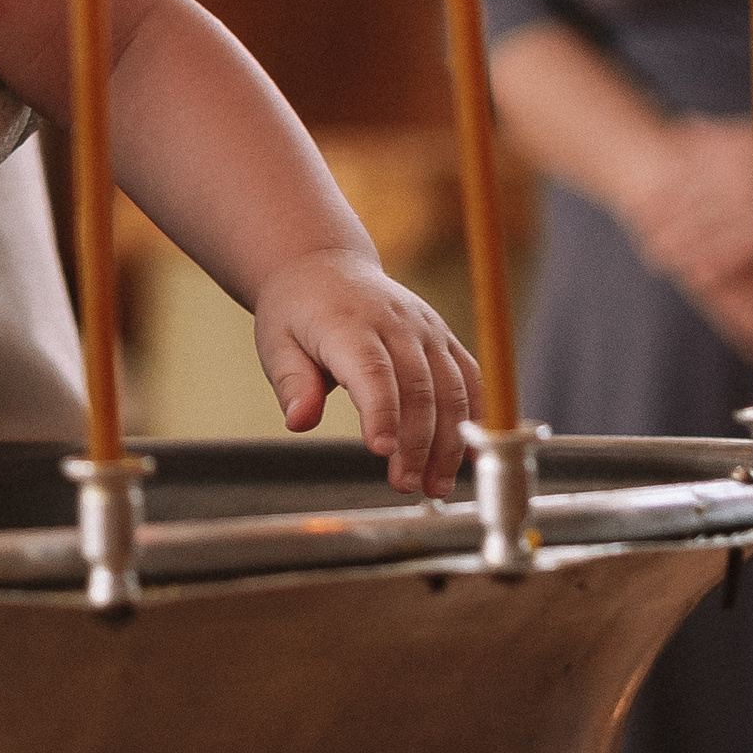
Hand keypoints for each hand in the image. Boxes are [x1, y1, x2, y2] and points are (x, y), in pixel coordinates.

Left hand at [251, 250, 478, 495]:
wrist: (326, 266)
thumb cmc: (298, 312)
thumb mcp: (276, 343)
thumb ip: (292, 384)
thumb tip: (299, 422)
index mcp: (348, 323)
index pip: (372, 370)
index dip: (381, 412)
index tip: (382, 452)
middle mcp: (394, 322)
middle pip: (418, 387)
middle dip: (417, 443)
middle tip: (406, 485)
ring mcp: (425, 327)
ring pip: (451, 388)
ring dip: (449, 441)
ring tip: (436, 486)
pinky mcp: (443, 336)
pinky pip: (470, 377)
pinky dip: (476, 417)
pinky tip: (470, 456)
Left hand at [623, 109, 752, 294]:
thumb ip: (718, 132)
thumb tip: (683, 125)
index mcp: (727, 146)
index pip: (679, 173)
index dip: (656, 194)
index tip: (634, 206)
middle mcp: (733, 172)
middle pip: (684, 203)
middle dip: (657, 223)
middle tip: (637, 239)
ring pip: (703, 230)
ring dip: (676, 247)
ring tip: (655, 260)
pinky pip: (736, 252)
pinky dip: (712, 264)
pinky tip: (695, 276)